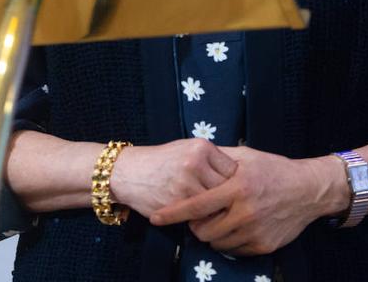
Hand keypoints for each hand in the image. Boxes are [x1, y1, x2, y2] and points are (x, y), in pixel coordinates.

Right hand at [110, 138, 236, 219]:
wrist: (128, 172)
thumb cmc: (161, 161)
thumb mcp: (186, 149)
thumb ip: (210, 159)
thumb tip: (239, 174)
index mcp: (201, 147)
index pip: (232, 170)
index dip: (233, 183)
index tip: (232, 191)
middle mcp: (196, 163)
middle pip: (226, 187)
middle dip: (227, 198)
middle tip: (228, 206)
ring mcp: (186, 184)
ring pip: (215, 204)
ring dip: (215, 211)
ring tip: (214, 213)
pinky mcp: (177, 203)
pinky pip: (199, 216)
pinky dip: (201, 219)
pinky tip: (198, 217)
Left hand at [149, 147, 346, 255]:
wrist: (308, 190)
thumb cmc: (274, 169)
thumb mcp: (246, 157)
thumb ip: (219, 161)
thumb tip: (194, 160)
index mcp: (237, 187)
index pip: (196, 205)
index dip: (173, 213)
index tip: (156, 217)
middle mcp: (245, 212)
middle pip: (203, 230)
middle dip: (195, 226)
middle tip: (199, 217)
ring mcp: (254, 231)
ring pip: (216, 243)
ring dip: (212, 234)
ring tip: (219, 220)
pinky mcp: (263, 246)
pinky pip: (234, 250)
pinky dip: (229, 241)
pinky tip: (235, 227)